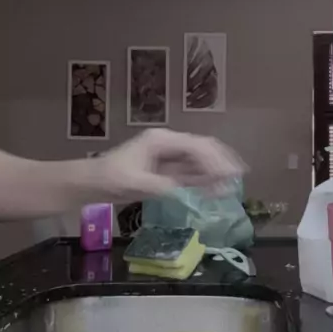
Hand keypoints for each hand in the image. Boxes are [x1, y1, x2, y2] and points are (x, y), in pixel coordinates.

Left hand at [98, 129, 244, 200]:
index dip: (214, 159)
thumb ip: (160, 186)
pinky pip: (191, 172)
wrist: (93, 182)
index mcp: (161, 140)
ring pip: (199, 160)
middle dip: (221, 161)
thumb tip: (183, 191)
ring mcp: (168, 156)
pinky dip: (205, 179)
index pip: (194, 146)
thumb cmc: (110, 178)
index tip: (228, 173)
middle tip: (239, 175)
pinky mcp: (167, 170)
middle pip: (202, 148)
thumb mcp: (135, 183)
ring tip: (233, 183)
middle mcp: (168, 144)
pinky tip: (217, 188)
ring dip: (216, 170)